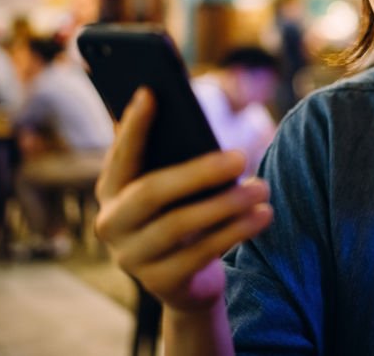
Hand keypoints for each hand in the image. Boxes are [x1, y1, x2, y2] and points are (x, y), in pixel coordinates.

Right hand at [94, 88, 272, 312]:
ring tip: (262, 188)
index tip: (150, 92)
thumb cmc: (184, 214)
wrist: (189, 280)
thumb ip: (177, 158)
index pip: (120, 154)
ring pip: (179, 224)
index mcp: (110, 190)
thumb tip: (195, 118)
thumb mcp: (178, 187)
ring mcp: (131, 256)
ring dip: (227, 204)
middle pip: (151, 191)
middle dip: (199, 171)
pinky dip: (236, 231)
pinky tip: (263, 216)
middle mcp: (111, 223)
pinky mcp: (159, 282)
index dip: (133, 125)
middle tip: (240, 156)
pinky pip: (200, 253)